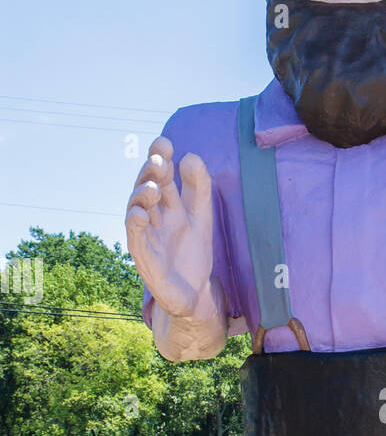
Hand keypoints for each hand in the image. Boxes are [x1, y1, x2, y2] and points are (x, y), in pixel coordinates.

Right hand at [125, 137, 213, 317]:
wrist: (195, 292)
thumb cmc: (193, 253)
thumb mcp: (202, 215)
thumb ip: (199, 187)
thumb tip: (191, 155)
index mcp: (166, 204)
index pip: (160, 175)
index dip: (160, 158)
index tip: (164, 142)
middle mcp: (152, 216)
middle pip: (146, 187)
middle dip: (150, 173)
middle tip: (160, 161)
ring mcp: (145, 234)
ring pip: (135, 208)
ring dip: (142, 195)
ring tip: (153, 187)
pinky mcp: (142, 256)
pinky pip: (134, 237)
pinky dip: (135, 223)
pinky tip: (141, 213)